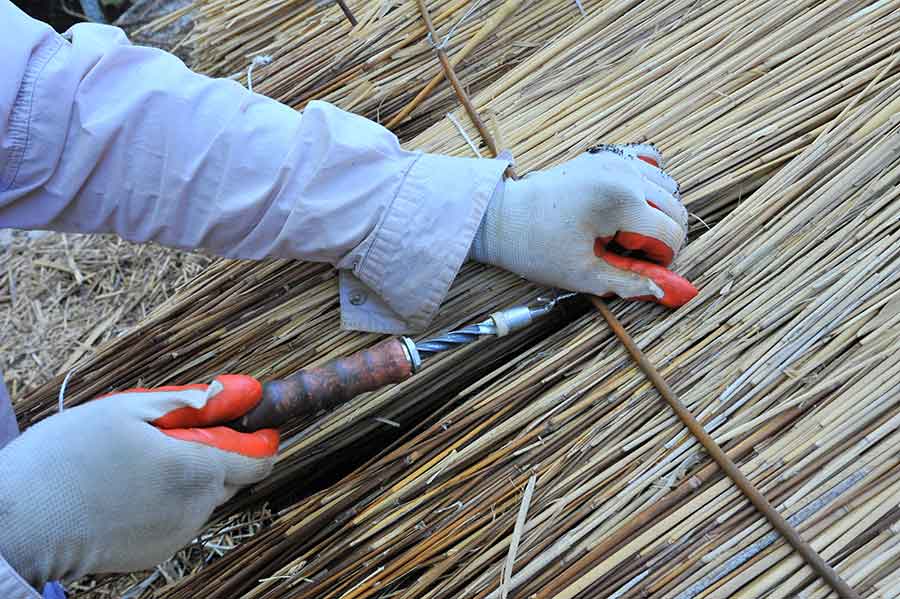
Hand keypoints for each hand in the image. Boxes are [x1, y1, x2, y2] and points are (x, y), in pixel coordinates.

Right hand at [0, 376, 277, 586]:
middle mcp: (197, 508)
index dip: (256, 437)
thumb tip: (231, 392)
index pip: (260, 459)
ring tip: (135, 462)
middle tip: (166, 434)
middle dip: (212, 451)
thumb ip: (189, 401)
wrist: (19, 522)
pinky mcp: (156, 552)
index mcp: (197, 468)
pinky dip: (165, 500)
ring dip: (186, 476)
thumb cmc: (67, 458)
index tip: (243, 421)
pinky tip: (126, 489)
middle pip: (230, 475)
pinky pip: (178, 517)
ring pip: (203, 496)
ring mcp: (178, 534)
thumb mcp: (127, 409)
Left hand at [470, 144, 695, 306]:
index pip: (670, 233)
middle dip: (662, 236)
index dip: (661, 258)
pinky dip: (650, 183)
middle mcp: (624, 174)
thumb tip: (664, 292)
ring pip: (667, 186)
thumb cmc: (535, 247)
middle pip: (675, 208)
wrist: (501, 218)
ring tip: (628, 231)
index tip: (639, 268)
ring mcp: (616, 160)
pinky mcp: (606, 155)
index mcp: (621, 202)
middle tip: (633, 254)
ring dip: (659, 212)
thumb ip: (628, 282)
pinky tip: (633, 204)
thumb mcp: (582, 274)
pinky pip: (648, 162)